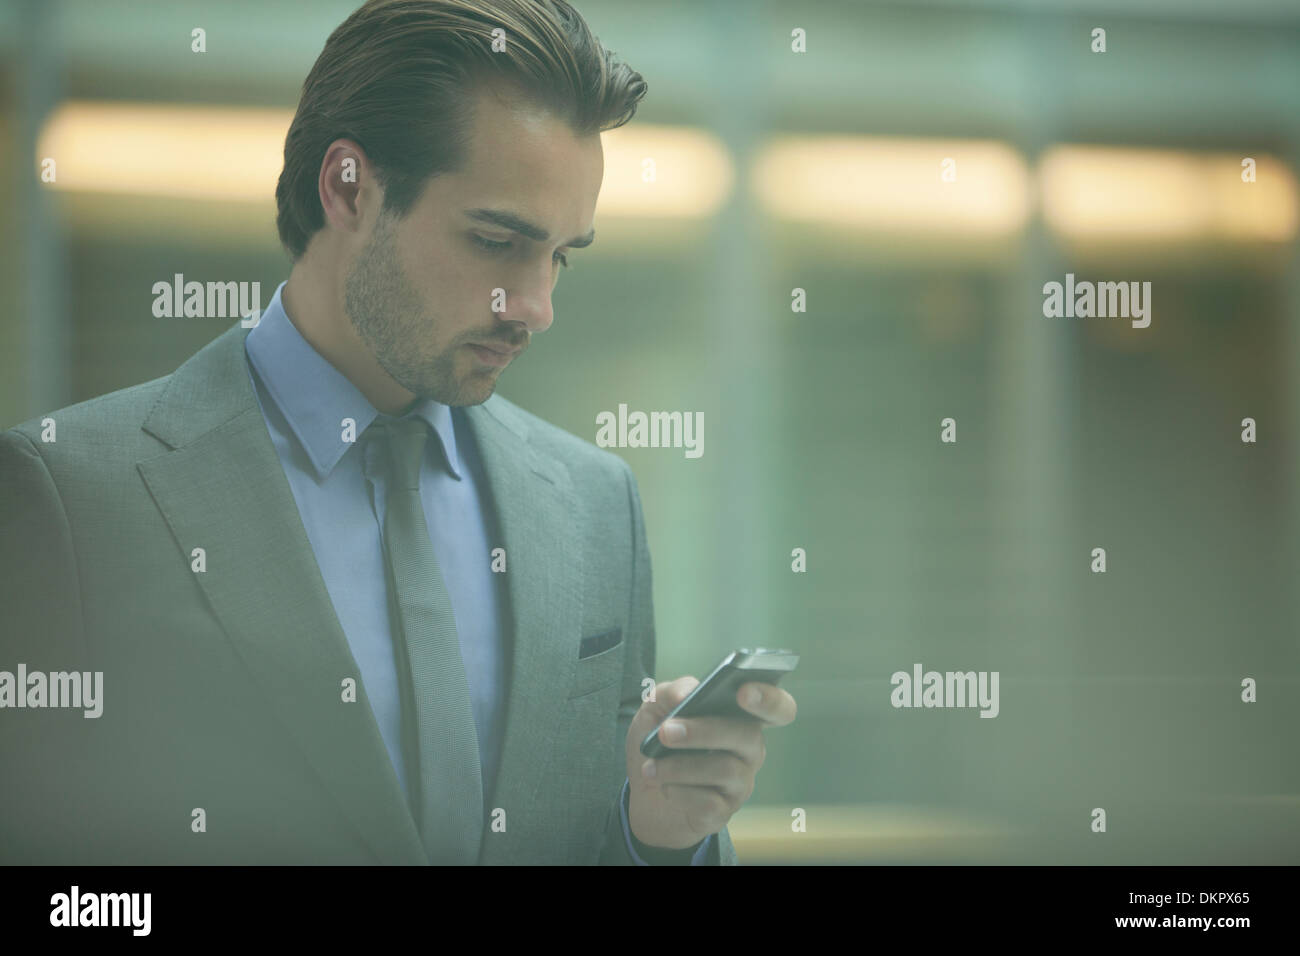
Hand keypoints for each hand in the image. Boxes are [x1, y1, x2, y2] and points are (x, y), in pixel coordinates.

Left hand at [624, 675, 796, 850]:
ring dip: (678, 766)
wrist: (642, 790)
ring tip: (650, 766)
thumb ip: (673, 691)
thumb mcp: (657, 707)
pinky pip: (708, 802)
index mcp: (741, 716)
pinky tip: (663, 787)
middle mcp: (749, 749)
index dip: (769, 699)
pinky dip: (678, 792)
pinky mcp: (723, 811)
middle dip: (703, 731)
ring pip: (723, 769)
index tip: (743, 692)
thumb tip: (688, 693)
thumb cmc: (659, 741)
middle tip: (666, 731)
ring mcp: (740, 782)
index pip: (778, 708)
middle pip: (745, 735)